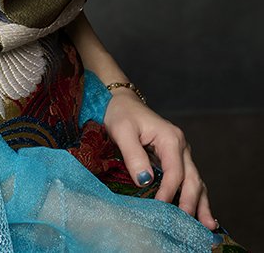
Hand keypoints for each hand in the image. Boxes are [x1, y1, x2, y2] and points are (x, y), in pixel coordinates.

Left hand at [102, 89, 217, 231]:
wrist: (121, 102)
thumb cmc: (121, 114)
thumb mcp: (122, 131)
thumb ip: (133, 155)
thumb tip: (145, 181)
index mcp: (170, 138)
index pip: (175, 171)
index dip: (169, 192)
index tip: (161, 210)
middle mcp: (181, 146)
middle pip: (191, 178)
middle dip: (191, 203)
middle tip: (187, 226)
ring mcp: (181, 153)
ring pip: (196, 181)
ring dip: (201, 203)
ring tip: (206, 226)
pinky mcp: (176, 159)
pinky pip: (189, 180)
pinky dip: (196, 197)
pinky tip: (201, 213)